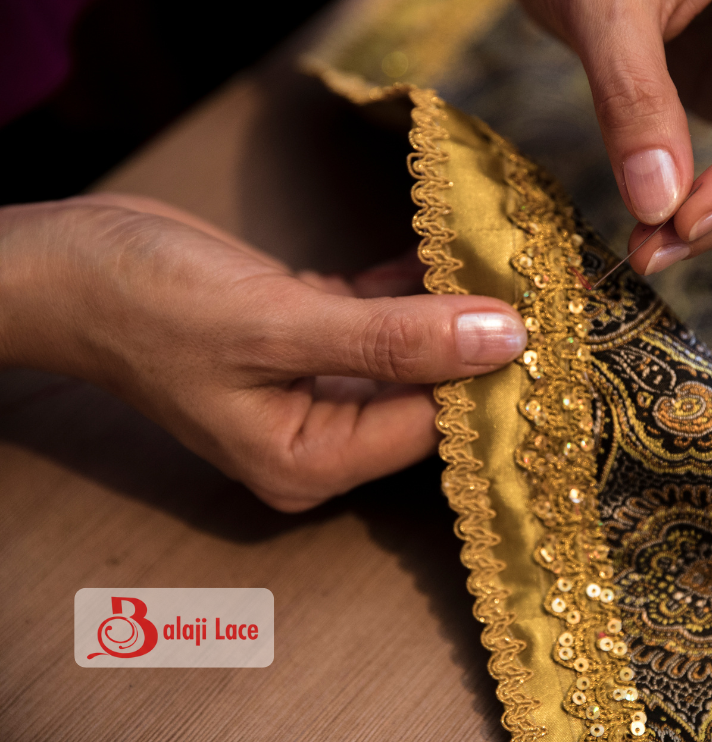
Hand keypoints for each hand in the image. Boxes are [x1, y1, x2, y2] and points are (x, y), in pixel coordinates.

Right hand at [0, 194, 527, 510]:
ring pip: (408, 351)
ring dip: (450, 305)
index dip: (492, 378)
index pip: (432, 428)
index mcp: (311, 460)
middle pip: (427, 393)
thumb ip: (394, 337)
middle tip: (540, 285)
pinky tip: (450, 247)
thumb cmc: (147, 304)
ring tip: (507, 257)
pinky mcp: (307, 338)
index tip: (552, 325)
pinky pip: (380, 318)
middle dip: (478, 341)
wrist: (64, 262)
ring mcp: (313, 386)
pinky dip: (411, 286)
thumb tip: (503, 339)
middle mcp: (320, 435)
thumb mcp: (277, 323)